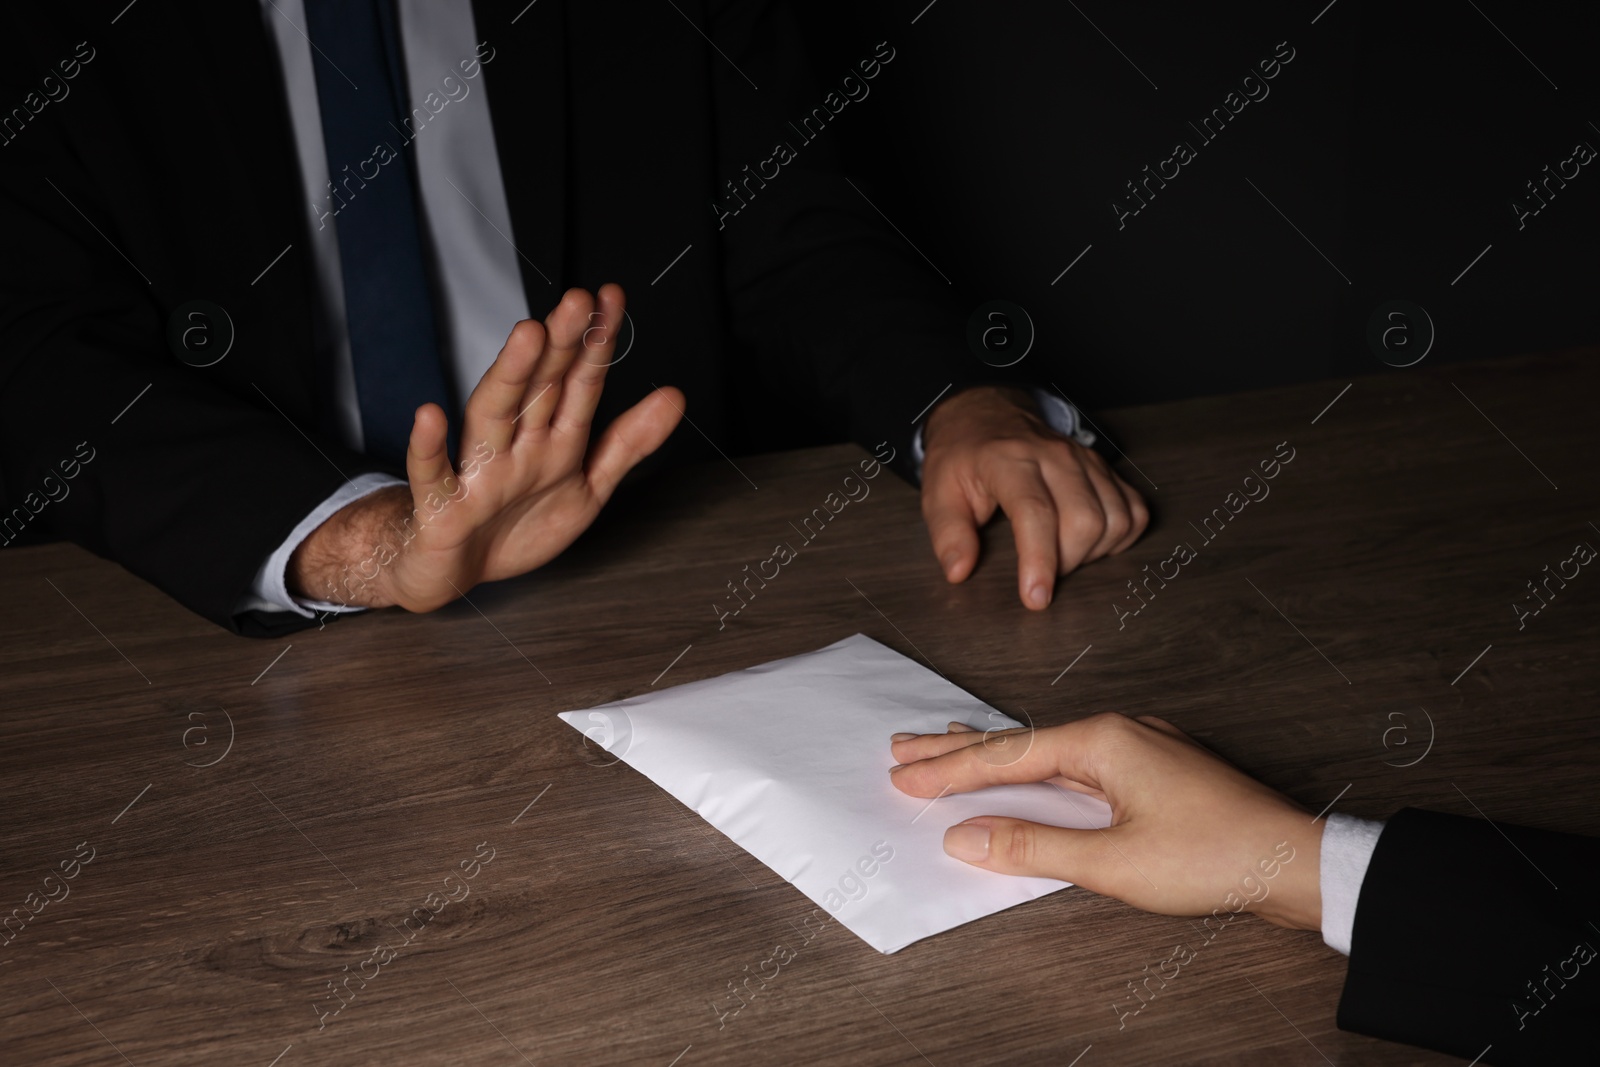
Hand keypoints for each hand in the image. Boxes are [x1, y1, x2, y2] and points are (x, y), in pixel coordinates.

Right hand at [289, 284, 682, 611]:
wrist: (457, 572)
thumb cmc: (517, 523)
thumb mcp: (587, 486)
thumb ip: (627, 443)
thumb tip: (675, 397)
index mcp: (553, 440)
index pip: (579, 384)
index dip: (597, 344)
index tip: (612, 298)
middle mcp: (516, 445)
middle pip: (539, 388)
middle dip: (561, 345)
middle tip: (579, 301)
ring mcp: (478, 471)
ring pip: (493, 416)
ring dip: (509, 376)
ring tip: (528, 335)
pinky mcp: (442, 505)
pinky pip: (433, 474)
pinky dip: (429, 448)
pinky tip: (430, 416)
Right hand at [888, 714, 1322, 930]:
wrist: (1297, 862)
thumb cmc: (1215, 857)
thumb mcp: (1112, 862)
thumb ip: (1033, 847)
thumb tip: (966, 839)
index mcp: (1104, 740)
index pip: (1006, 757)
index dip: (950, 770)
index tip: (903, 776)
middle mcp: (1120, 730)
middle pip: (1021, 742)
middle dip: (958, 748)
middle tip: (904, 747)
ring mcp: (1140, 746)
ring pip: (1049, 749)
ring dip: (996, 757)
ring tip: (949, 750)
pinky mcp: (1155, 769)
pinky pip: (1078, 761)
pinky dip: (1039, 768)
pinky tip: (1029, 773)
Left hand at [920, 386, 1148, 609]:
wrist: (986, 414)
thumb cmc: (963, 457)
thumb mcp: (937, 492)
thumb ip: (948, 535)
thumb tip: (959, 572)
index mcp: (1009, 460)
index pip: (1035, 513)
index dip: (1039, 561)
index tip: (1036, 598)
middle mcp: (1055, 456)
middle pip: (1085, 521)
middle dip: (1067, 562)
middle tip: (1040, 571)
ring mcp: (1085, 460)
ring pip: (1116, 518)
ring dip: (1093, 552)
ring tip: (1061, 554)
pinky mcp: (1105, 468)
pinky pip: (1134, 510)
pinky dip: (1119, 536)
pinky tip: (1090, 542)